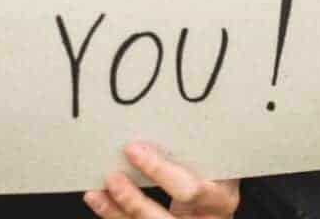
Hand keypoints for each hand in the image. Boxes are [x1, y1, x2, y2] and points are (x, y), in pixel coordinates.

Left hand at [84, 142, 238, 218]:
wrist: (218, 201)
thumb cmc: (217, 166)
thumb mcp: (215, 157)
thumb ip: (196, 146)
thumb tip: (158, 111)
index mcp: (223, 196)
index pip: (191, 189)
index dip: (159, 172)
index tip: (132, 149)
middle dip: (134, 200)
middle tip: (111, 176)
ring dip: (118, 212)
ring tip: (96, 192)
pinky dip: (115, 216)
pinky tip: (100, 201)